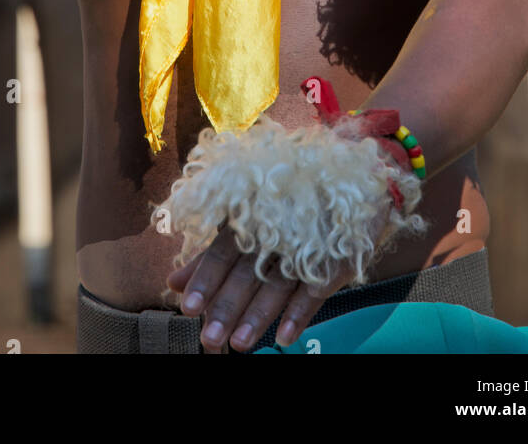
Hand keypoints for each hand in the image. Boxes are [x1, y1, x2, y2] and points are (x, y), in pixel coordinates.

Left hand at [166, 199, 391, 353]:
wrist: (354, 182)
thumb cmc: (286, 207)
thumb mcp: (246, 224)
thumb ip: (210, 255)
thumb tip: (173, 283)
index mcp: (250, 217)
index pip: (223, 251)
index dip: (206, 278)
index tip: (187, 307)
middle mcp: (275, 230)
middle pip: (247, 272)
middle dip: (227, 305)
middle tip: (209, 339)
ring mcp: (306, 245)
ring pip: (278, 284)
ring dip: (259, 315)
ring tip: (239, 344)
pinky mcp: (335, 259)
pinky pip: (316, 288)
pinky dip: (301, 313)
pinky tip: (284, 338)